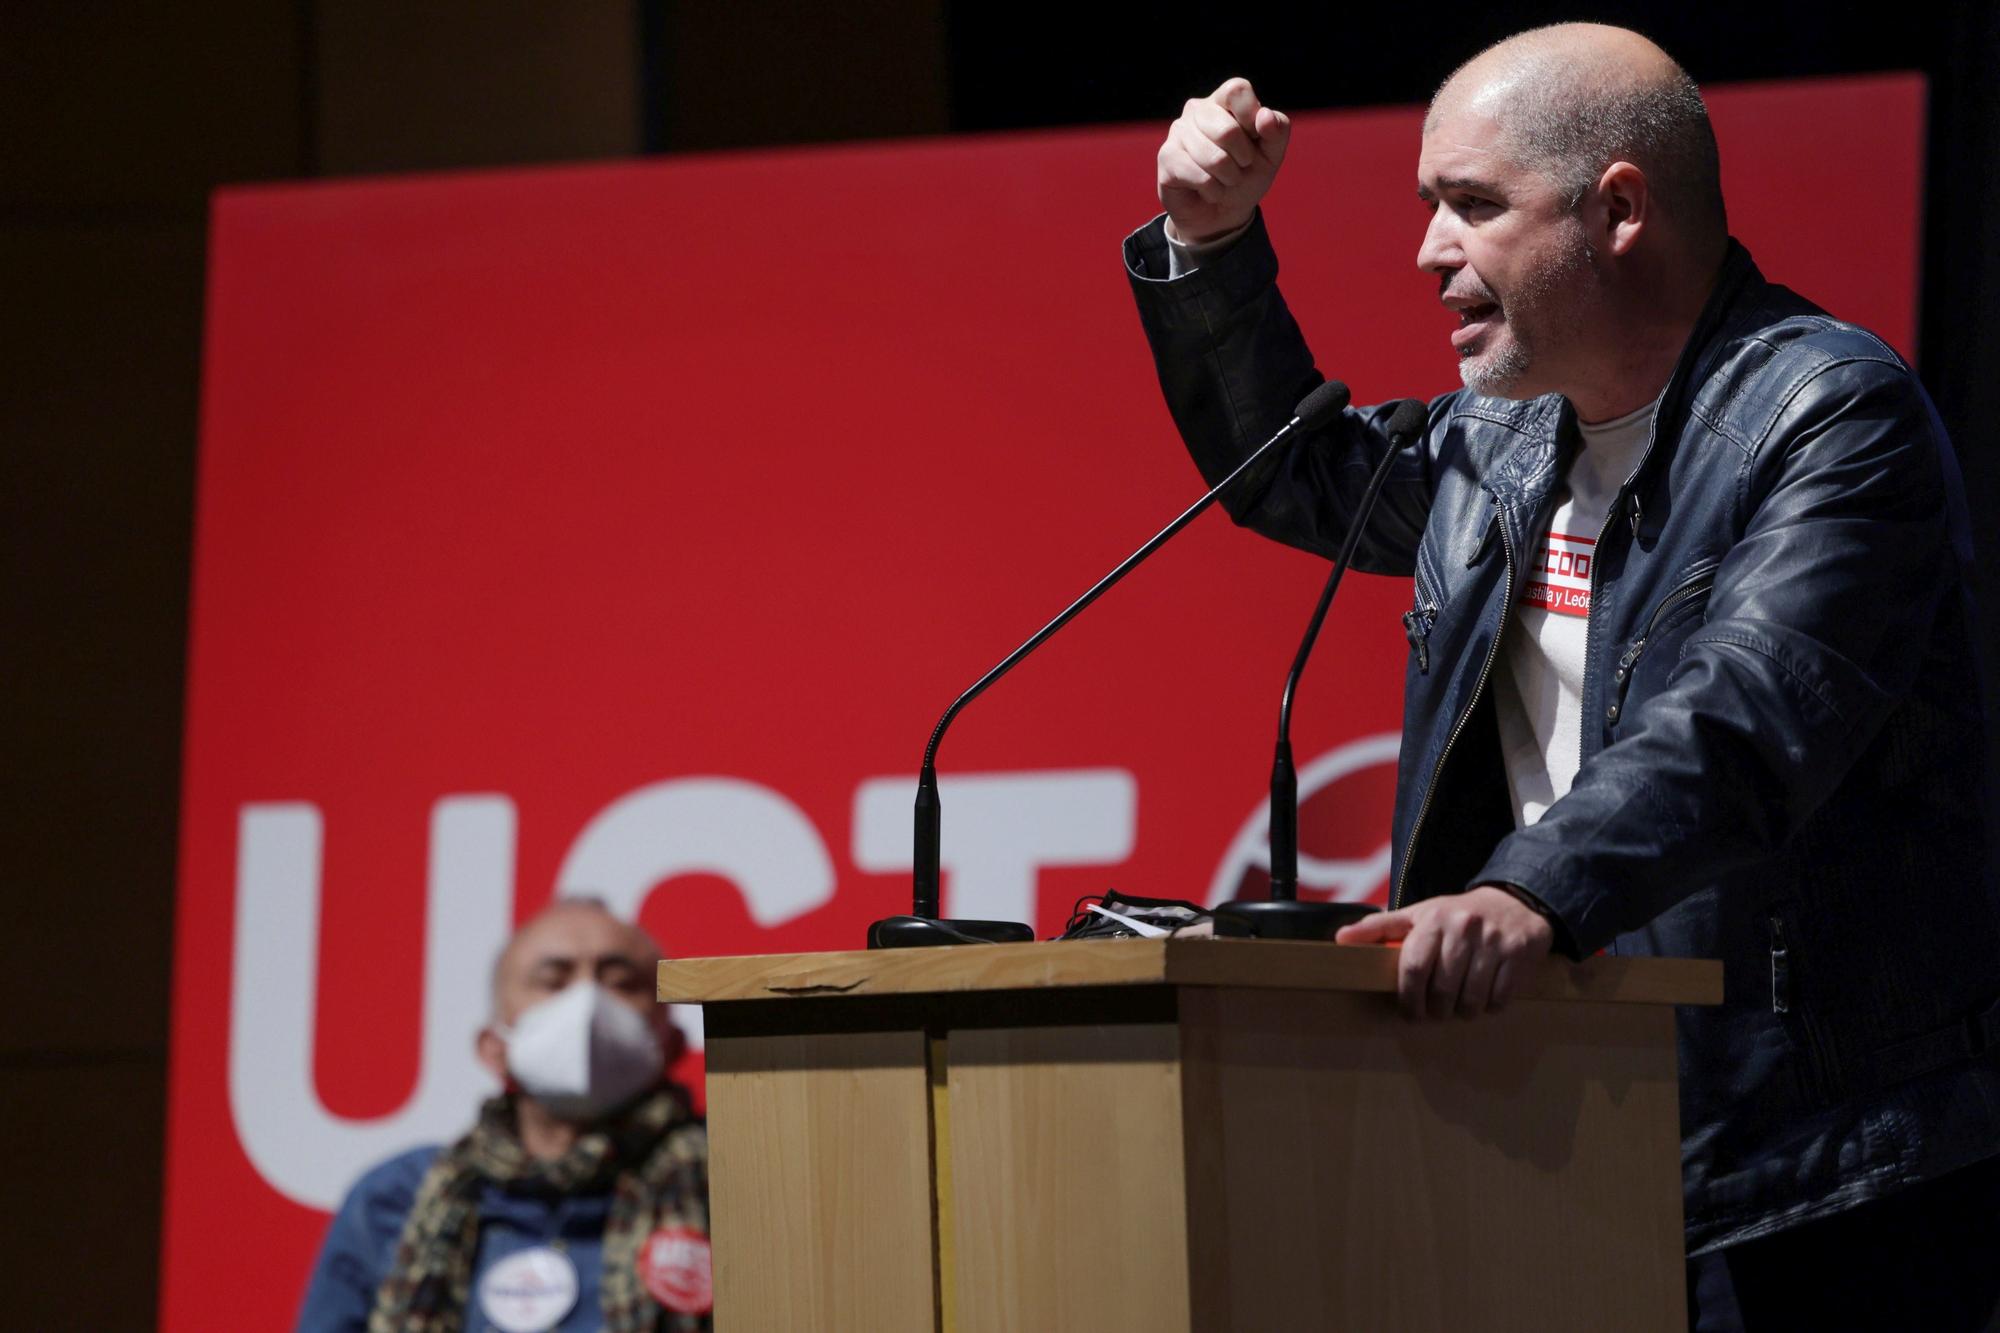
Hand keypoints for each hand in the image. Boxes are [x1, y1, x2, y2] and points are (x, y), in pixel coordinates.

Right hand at [1155, 78, 1291, 244]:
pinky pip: (1199, 177)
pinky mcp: (1167, 157)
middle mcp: (1197, 110)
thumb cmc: (1247, 176)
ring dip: (1229, 178)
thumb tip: (1264, 115)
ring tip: (1224, 180)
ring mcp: (1178, 132)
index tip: (1255, 137)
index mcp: (1223, 101)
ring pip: (1214, 158)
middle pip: (1227, 130)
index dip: (1251, 117)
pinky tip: (1208, 190)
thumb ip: (1277, 130)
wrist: (1222, 213)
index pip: (1236, 90)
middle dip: (1243, 158)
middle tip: (1240, 166)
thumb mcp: (1272, 154)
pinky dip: (1213, 191)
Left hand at [1334, 886, 1554, 1019]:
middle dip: (1435, 1010)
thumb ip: (1379, 928)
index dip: (1408, 998)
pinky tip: (1484, 998)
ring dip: (1463, 1012)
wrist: (1513, 902)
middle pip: (1442, 989)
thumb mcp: (1418, 915)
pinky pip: (1500, 999)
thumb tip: (1341, 938)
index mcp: (1434, 919)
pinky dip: (1489, 1007)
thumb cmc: (1456, 915)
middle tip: (1435, 1013)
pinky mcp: (1520, 954)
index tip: (1409, 1014)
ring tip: (1459, 1007)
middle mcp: (1464, 928)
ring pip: (1471, 999)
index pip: (1413, 967)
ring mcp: (1494, 942)